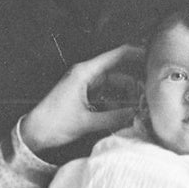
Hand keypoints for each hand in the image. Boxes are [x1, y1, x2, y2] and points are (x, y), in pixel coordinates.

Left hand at [20, 44, 142, 152]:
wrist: (33, 134)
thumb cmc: (52, 123)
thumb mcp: (87, 121)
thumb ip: (115, 117)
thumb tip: (139, 115)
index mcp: (84, 72)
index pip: (116, 55)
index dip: (137, 53)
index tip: (155, 57)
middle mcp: (85, 75)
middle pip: (118, 72)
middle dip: (136, 81)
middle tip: (154, 90)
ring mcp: (84, 86)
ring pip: (113, 86)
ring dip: (127, 94)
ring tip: (144, 104)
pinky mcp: (83, 97)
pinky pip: (106, 96)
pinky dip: (117, 102)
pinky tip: (128, 112)